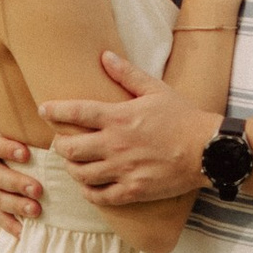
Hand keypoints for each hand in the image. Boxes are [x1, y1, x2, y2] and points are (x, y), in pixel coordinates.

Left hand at [40, 57, 220, 206]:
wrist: (208, 150)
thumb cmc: (183, 117)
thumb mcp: (156, 90)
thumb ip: (127, 74)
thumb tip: (105, 55)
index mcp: (119, 117)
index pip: (75, 113)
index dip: (54, 110)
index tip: (44, 109)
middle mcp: (116, 144)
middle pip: (69, 149)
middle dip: (61, 146)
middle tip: (64, 143)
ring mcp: (123, 170)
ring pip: (80, 174)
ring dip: (73, 169)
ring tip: (76, 164)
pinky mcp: (133, 190)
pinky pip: (99, 196)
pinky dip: (89, 192)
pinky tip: (89, 186)